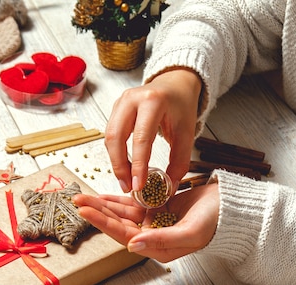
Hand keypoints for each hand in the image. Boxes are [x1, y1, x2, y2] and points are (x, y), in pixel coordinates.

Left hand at [74, 182, 219, 263]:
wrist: (232, 209)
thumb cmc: (216, 223)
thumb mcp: (190, 233)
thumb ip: (162, 240)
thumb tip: (132, 245)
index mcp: (157, 248)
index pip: (124, 236)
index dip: (103, 223)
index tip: (86, 211)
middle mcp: (152, 238)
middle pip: (118, 225)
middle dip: (98, 213)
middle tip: (78, 201)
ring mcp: (154, 223)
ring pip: (123, 214)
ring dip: (105, 205)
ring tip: (85, 197)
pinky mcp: (158, 209)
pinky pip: (134, 204)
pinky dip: (119, 199)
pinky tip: (104, 195)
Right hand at [105, 68, 201, 192]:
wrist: (175, 85)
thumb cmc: (181, 107)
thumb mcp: (186, 134)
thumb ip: (179, 162)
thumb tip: (169, 189)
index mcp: (153, 101)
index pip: (141, 138)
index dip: (138, 165)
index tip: (138, 186)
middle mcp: (132, 98)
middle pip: (116, 137)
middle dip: (120, 166)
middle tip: (128, 187)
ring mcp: (120, 102)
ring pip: (109, 137)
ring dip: (116, 162)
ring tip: (126, 181)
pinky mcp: (115, 109)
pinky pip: (110, 135)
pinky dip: (115, 154)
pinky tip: (125, 167)